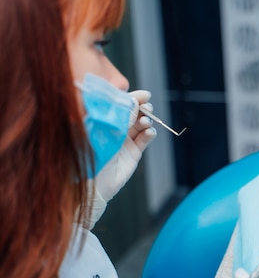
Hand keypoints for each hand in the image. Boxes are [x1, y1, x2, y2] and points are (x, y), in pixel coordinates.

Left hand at [86, 90, 156, 228]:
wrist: (93, 182)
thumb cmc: (90, 155)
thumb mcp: (105, 130)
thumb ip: (120, 116)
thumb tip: (133, 101)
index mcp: (104, 121)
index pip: (121, 105)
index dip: (133, 98)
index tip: (144, 95)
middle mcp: (115, 130)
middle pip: (134, 113)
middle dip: (143, 108)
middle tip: (146, 108)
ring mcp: (125, 141)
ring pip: (141, 125)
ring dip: (146, 121)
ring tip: (145, 122)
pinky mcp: (133, 153)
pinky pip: (145, 139)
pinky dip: (150, 134)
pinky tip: (149, 132)